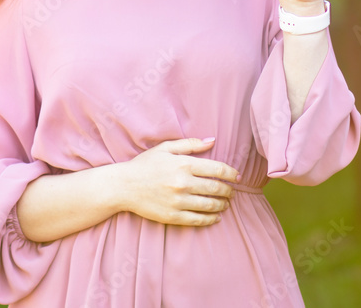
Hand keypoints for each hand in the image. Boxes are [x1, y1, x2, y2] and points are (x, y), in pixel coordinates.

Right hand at [119, 138, 239, 226]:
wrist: (123, 186)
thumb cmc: (145, 165)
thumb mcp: (165, 148)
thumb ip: (190, 144)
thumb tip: (212, 140)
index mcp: (184, 164)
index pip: (217, 169)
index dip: (231, 173)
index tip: (237, 177)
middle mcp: (183, 183)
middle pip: (217, 188)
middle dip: (229, 190)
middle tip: (232, 192)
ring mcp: (178, 201)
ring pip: (210, 205)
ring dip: (222, 205)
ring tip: (225, 204)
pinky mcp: (173, 216)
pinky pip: (199, 219)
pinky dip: (211, 219)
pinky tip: (216, 217)